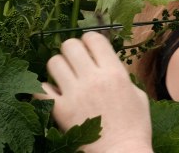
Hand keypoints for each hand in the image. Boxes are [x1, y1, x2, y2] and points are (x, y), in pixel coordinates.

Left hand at [35, 32, 152, 152]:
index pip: (94, 38)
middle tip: (76, 62)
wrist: (121, 152)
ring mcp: (74, 94)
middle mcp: (92, 78)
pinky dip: (44, 89)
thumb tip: (107, 66)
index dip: (90, 41)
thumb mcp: (137, 94)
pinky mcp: (59, 111)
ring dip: (59, 67)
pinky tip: (53, 94)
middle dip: (72, 50)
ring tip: (65, 77)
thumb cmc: (135, 126)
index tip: (91, 49)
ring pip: (54, 63)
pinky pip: (40, 89)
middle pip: (70, 45)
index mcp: (114, 72)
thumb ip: (121, 76)